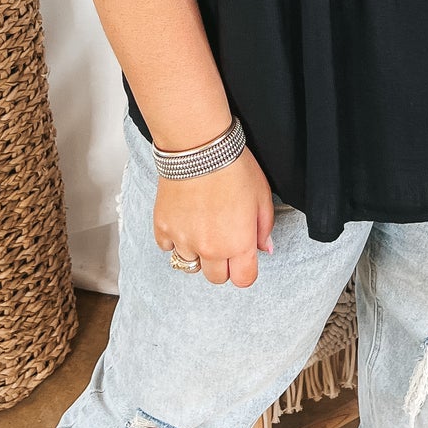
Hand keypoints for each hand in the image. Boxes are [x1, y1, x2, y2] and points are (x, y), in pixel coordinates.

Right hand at [154, 148, 276, 286]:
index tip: (243, 257)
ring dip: (197, 252)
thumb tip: (263, 248)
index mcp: (238, 244)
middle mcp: (210, 249)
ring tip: (201, 227)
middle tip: (223, 239)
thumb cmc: (233, 167)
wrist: (199, 147)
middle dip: (222, 264)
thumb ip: (264, 227)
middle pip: (216, 278)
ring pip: (190, 265)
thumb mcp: (262, 196)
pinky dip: (174, 240)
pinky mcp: (163, 228)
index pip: (244, 280)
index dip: (245, 269)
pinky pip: (167, 248)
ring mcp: (184, 240)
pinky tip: (183, 220)